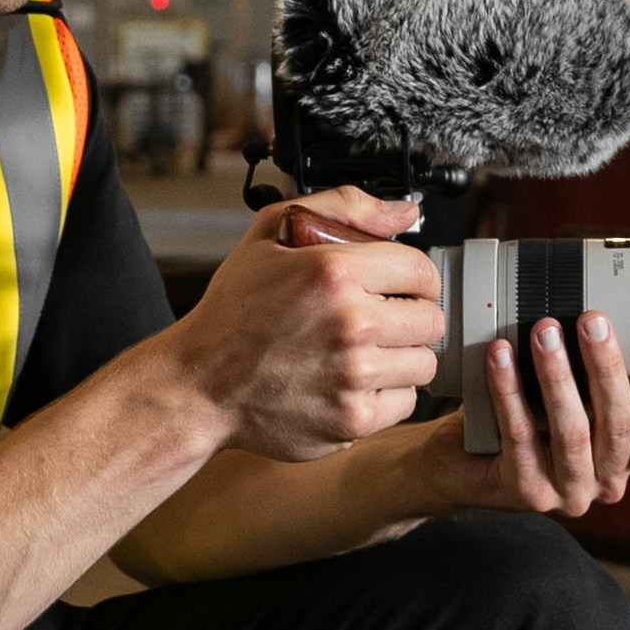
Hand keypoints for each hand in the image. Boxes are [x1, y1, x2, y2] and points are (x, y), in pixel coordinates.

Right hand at [175, 188, 446, 460]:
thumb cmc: (232, 311)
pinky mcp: (353, 421)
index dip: (413, 278)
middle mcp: (351, 324)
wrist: (198, 384)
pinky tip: (353, 381)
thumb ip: (344, 208)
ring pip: (424, 363)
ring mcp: (354, 377)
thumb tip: (406, 213)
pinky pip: (405, 403)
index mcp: (336, 272)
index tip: (396, 288)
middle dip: (409, 317)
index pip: (423, 271)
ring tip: (364, 352)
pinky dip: (386, 394)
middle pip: (431, 320)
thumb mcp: (271, 233)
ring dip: (401, 357)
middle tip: (377, 321)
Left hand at [479, 310, 629, 519]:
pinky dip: (510, 391)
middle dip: (606, 368)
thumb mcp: (574, 398)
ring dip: (557, 375)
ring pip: (571, 431)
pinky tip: (500, 357)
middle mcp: (607, 481)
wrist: (466, 466)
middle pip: (619, 426)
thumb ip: (594, 376)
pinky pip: (520, 435)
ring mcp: (569, 492)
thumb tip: (597, 316)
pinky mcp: (528, 492)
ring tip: (543, 331)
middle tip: (592, 322)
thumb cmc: (530, 419)